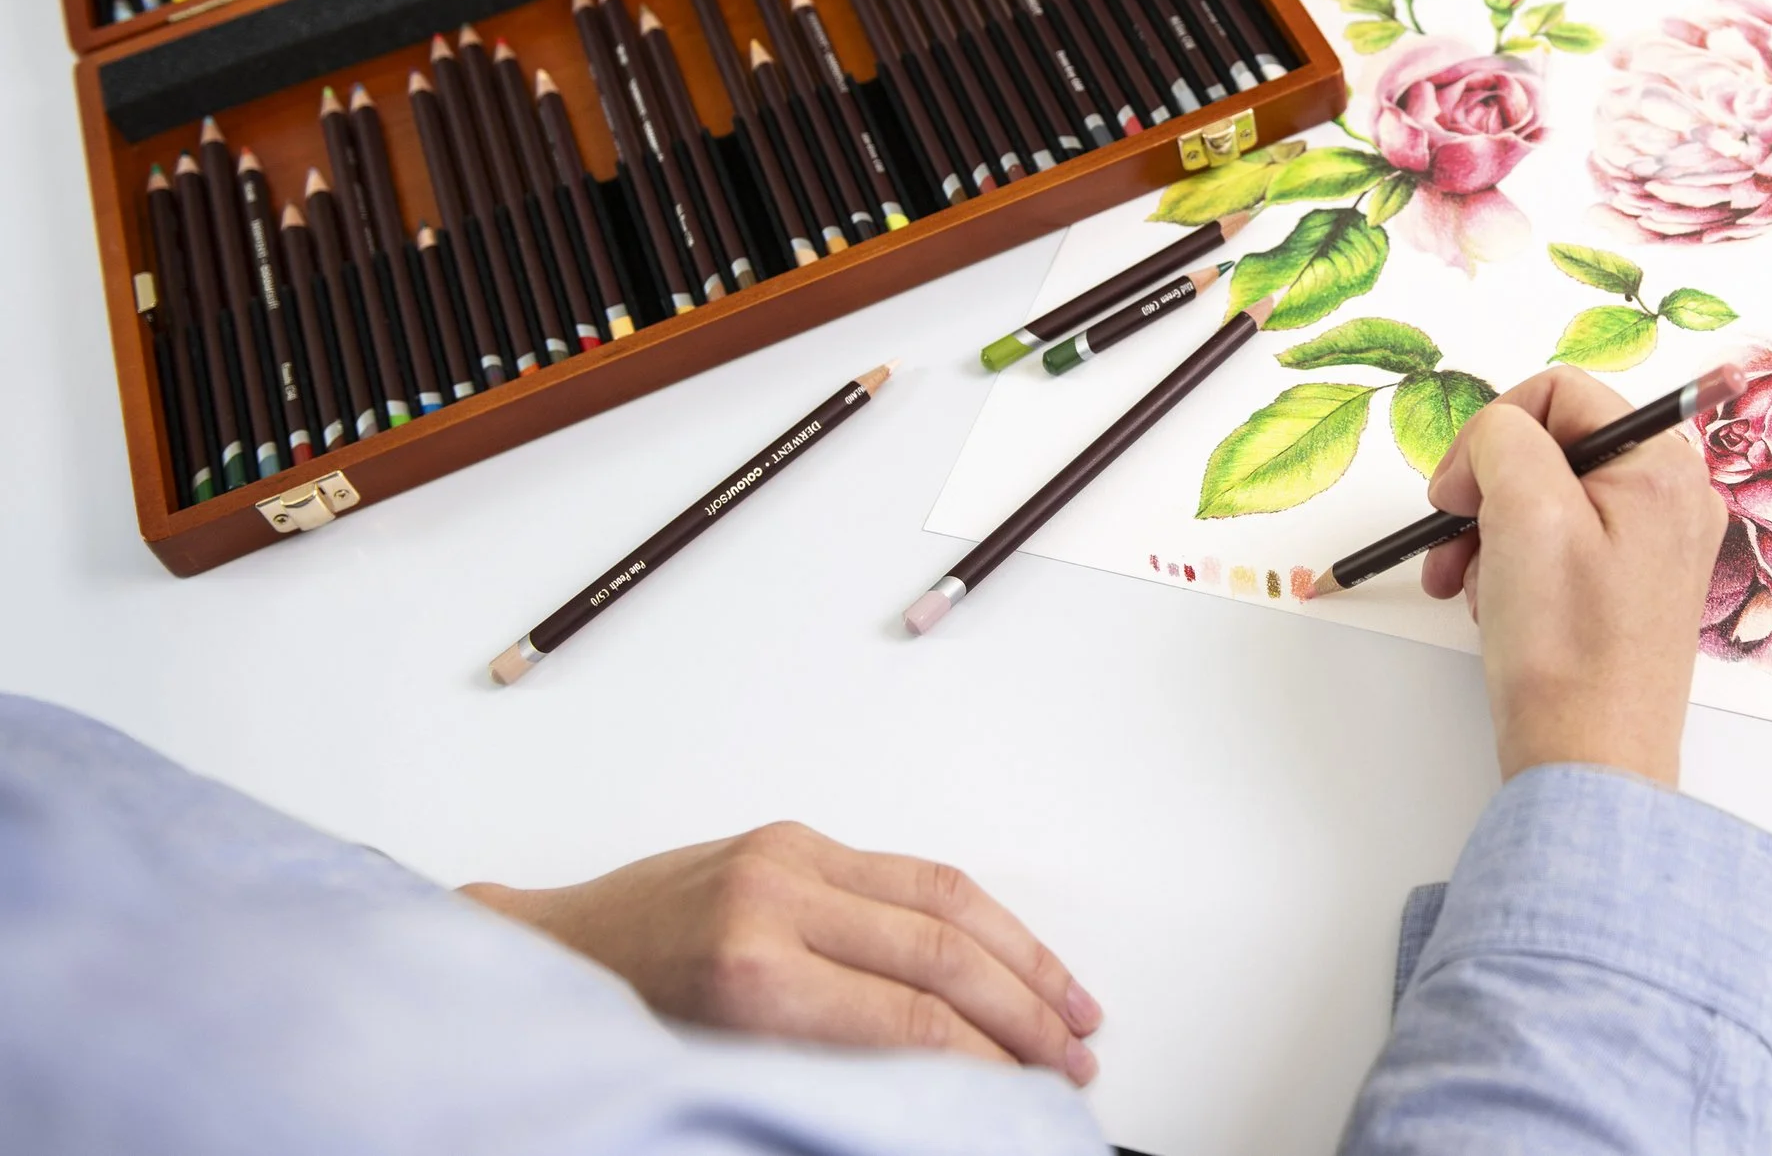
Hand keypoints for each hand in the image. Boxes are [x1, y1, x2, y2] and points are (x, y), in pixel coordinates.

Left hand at [461, 822, 1101, 1082]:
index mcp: (749, 969)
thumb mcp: (718, 1070)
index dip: (987, 1063)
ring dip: (1022, 955)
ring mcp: (787, 855)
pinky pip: (911, 872)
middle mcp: (774, 896)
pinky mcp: (792, 838)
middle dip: (1025, 1012)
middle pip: (943, 950)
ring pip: (945, 895)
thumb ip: (829, 1070)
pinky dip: (976, 915)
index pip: (911, 1019)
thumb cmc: (605, 1027)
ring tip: (1074, 1008)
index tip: (1031, 1097)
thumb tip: (937, 1095)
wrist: (534, 955)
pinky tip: (1011, 951)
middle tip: (1073, 1061)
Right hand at [1422, 367, 1727, 788]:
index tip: (1455, 492)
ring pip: (1546, 495)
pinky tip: (1493, 604)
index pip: (1559, 392)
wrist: (1588, 763)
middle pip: (1551, 445)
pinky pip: (1559, 542)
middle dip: (1486, 489)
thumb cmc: (1566, 649)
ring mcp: (1654, 544)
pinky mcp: (1631, 585)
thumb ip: (1505, 439)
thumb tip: (1494, 438)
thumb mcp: (1524, 513)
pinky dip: (1512, 563)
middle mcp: (1671, 497)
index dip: (1492, 432)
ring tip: (1465, 585)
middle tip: (1451, 537)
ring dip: (1490, 530)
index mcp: (1662, 466)